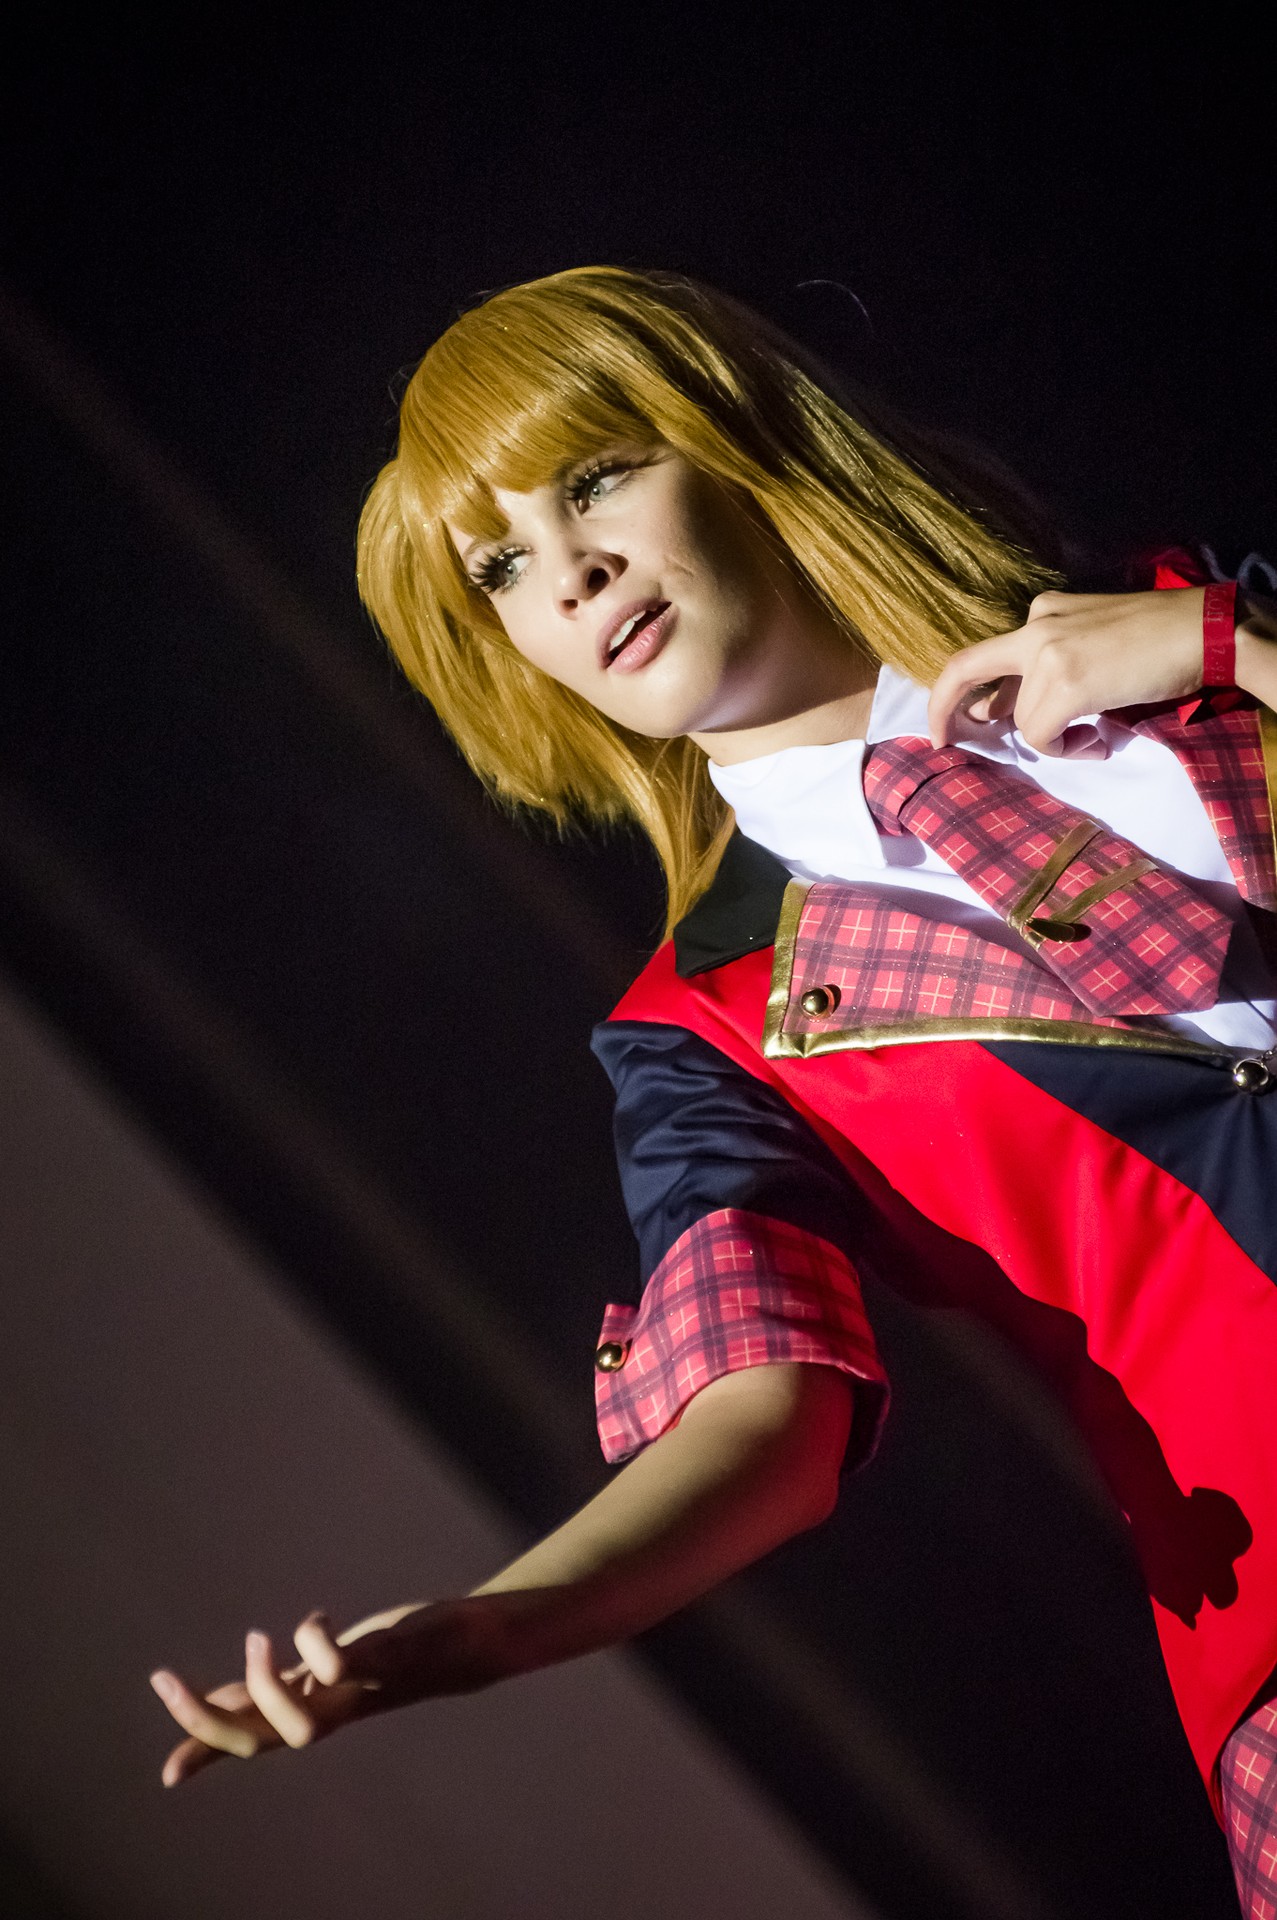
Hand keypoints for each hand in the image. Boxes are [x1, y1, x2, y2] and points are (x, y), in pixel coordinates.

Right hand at [151, 1602, 432, 1786]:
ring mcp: (359, 1691)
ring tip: (259, 1637)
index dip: (204, 1752)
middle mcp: (331, 1710)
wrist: (470, 1645)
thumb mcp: (326, 1673)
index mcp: (311, 1710)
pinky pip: (342, 1667)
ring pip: (298, 1724)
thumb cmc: (392, 1659)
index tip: (167, 1774)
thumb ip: (278, 1686)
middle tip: (165, 1677)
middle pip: (258, 1742)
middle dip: (206, 1722)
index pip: (247, 1741)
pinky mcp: (388, 1662)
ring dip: (263, 1687)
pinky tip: (318, 1617)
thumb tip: (223, 1696)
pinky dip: (316, 1644)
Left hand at [927, 588, 1206, 753]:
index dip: (953, 691)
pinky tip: (1098, 739)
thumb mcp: (1091, 641)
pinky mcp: (1067, 683)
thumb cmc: (1160, 639)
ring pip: (1022, 720)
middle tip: (944, 742)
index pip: (981, 654)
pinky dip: (1066, 748)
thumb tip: (1007, 714)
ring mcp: (1049, 653)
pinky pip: (1043, 736)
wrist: (1205, 630)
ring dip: (1052, 739)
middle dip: (945, 710)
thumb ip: (1048, 668)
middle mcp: (1037, 626)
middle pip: (968, 672)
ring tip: (1094, 734)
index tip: (948, 723)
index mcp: (1043, 612)